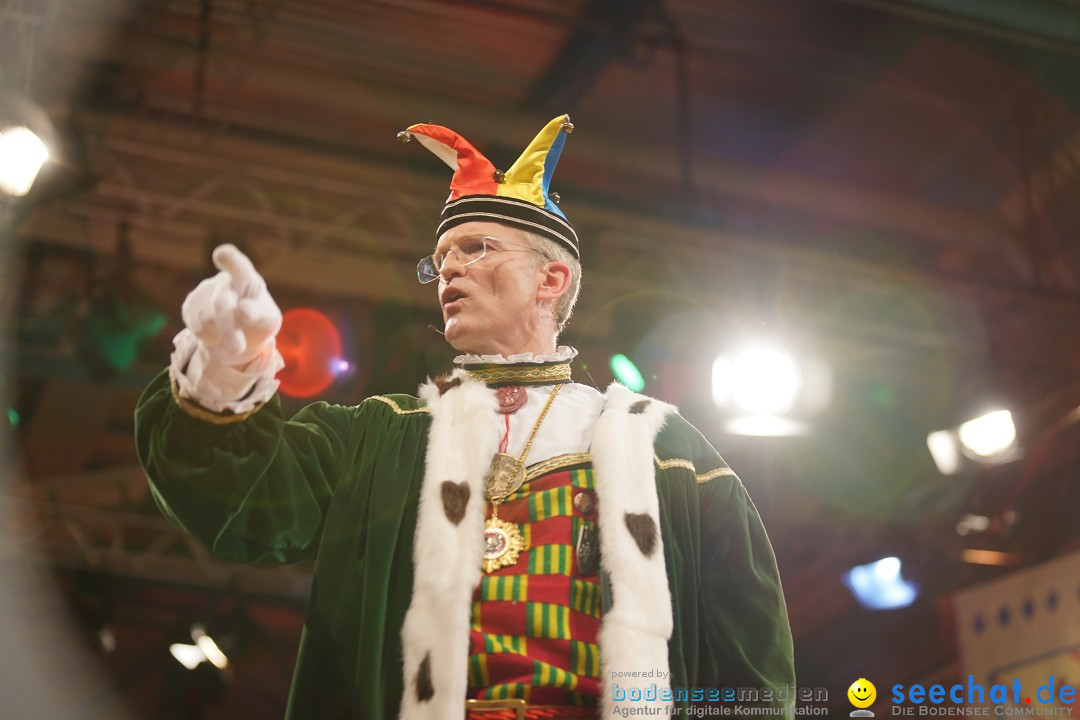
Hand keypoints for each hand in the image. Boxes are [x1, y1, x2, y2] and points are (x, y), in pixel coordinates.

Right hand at [181, 244, 280, 363]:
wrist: (241, 334)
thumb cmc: (258, 321)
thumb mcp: (268, 321)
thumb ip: (259, 314)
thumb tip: (243, 308)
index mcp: (247, 278)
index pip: (238, 265)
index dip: (229, 259)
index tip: (222, 254)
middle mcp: (223, 280)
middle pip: (221, 304)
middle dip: (229, 329)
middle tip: (238, 348)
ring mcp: (203, 290)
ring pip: (206, 319)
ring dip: (221, 337)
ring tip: (234, 341)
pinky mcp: (190, 305)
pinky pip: (196, 327)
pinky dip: (209, 338)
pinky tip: (218, 335)